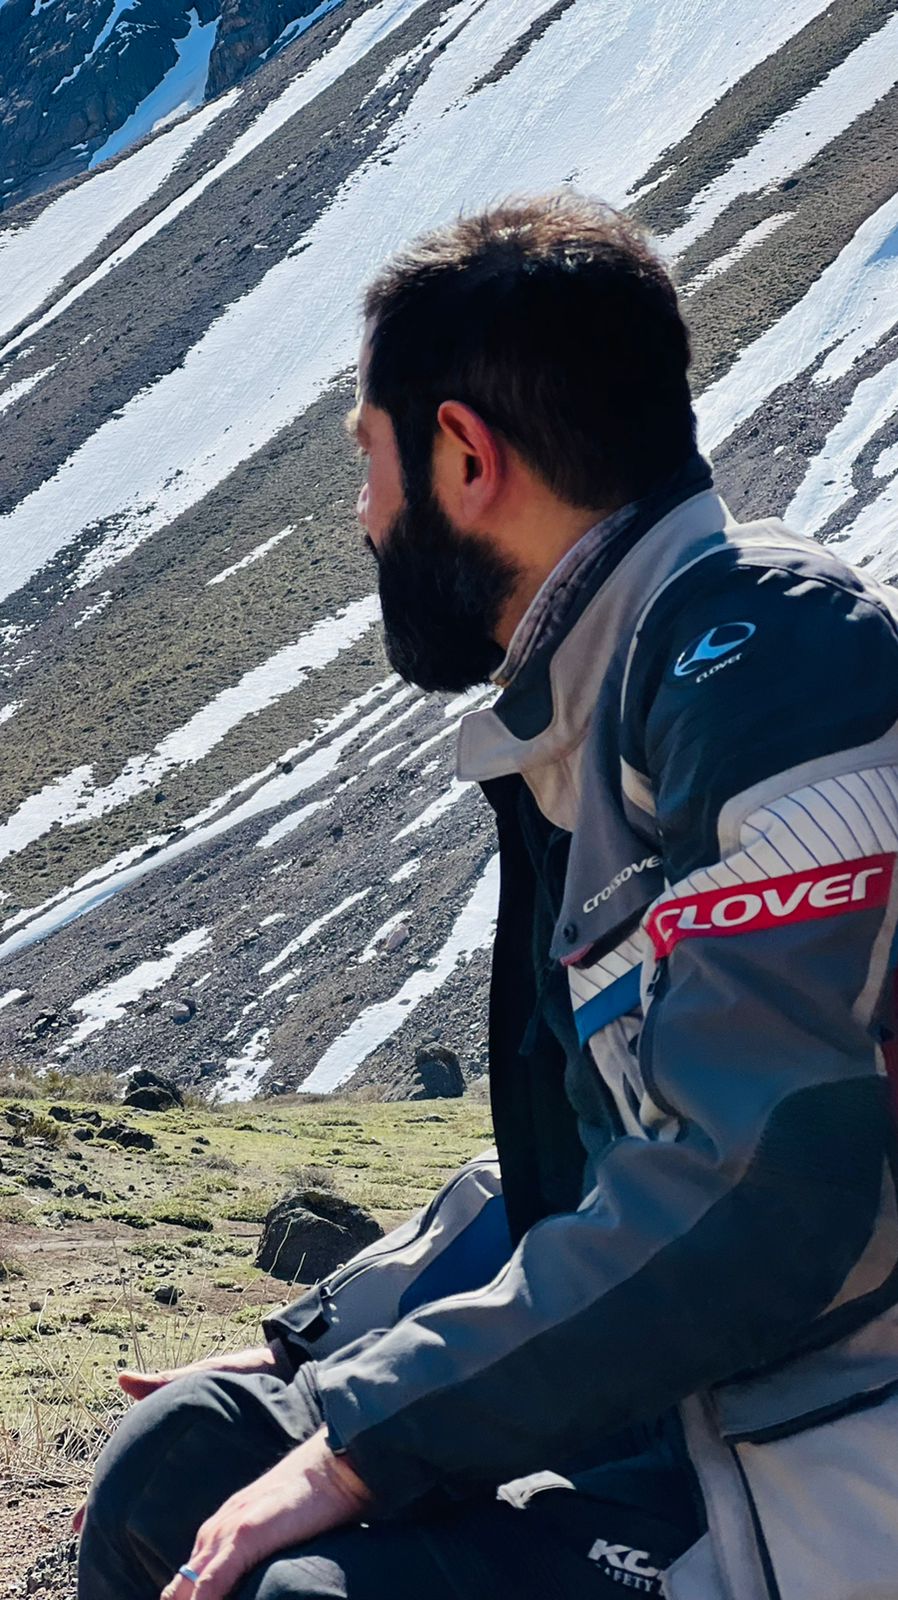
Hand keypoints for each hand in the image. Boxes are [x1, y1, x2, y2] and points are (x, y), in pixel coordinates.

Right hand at [72, 1341, 293, 1533]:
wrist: (289, 1374)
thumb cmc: (244, 1373)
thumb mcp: (204, 1377)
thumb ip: (165, 1382)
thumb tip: (122, 1380)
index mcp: (169, 1434)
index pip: (125, 1470)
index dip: (100, 1497)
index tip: (77, 1525)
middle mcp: (183, 1456)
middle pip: (139, 1495)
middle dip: (116, 1523)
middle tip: (98, 1554)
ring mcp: (207, 1468)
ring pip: (169, 1506)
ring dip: (148, 1531)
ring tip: (132, 1561)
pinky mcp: (234, 1477)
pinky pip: (208, 1507)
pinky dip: (193, 1530)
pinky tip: (187, 1552)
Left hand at [160, 1427, 371, 1598]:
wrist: (332, 1467)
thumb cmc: (311, 1502)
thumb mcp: (271, 1531)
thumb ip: (252, 1555)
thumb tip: (249, 1584)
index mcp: (217, 1532)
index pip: (186, 1582)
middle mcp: (213, 1533)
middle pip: (178, 1589)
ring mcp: (225, 1533)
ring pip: (186, 1589)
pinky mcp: (243, 1537)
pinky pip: (209, 1584)